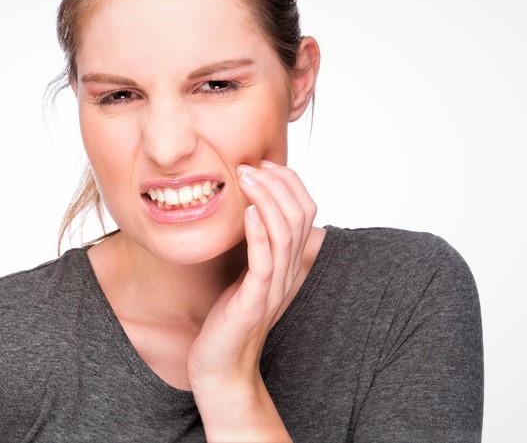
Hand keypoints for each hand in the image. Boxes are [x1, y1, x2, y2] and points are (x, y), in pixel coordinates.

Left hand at [186, 160, 316, 440]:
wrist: (221, 364)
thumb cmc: (229, 318)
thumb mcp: (248, 276)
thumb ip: (258, 248)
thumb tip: (257, 215)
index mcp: (289, 262)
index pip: (305, 211)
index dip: (290, 183)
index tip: (264, 163)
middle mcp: (289, 271)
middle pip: (300, 215)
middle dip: (277, 183)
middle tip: (251, 164)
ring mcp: (274, 286)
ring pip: (285, 232)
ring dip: (267, 198)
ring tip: (247, 176)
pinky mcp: (256, 300)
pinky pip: (265, 261)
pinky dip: (258, 231)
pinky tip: (248, 211)